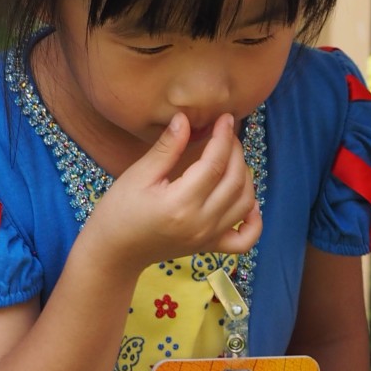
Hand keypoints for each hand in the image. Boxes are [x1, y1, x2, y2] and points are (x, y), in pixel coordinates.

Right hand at [87, 113, 261, 274]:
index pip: (215, 164)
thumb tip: (185, 118)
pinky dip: (254, 221)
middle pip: (235, 181)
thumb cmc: (119, 211)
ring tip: (232, 158)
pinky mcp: (209, 247)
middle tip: (226, 134)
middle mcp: (201, 223)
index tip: (225, 118)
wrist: (115, 252)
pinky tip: (249, 203)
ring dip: (245, 176)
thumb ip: (166, 148)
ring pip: (245, 203)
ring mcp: (208, 238)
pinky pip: (244, 240)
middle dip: (236, 152)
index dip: (223, 137)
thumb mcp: (138, 175)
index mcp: (181, 203)